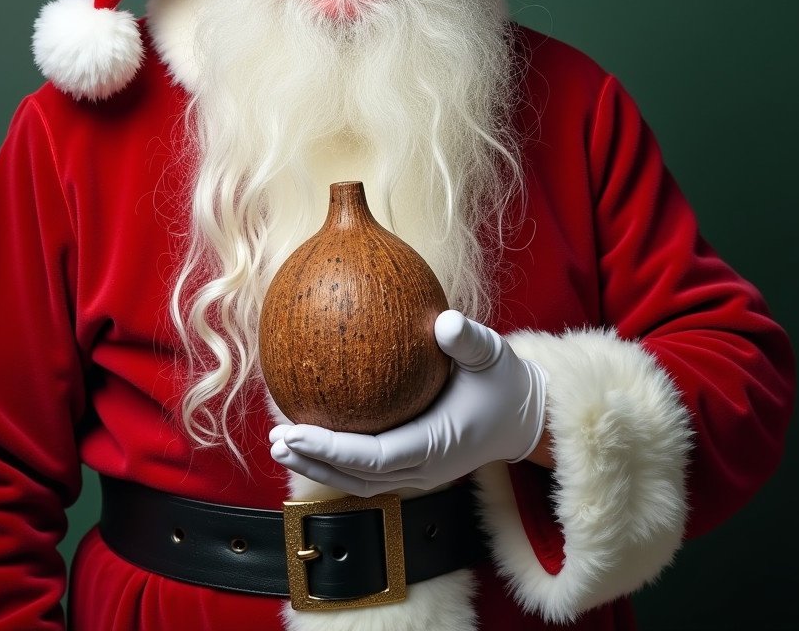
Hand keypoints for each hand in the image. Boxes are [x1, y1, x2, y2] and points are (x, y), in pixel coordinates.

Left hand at [269, 310, 546, 495]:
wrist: (523, 416)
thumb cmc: (503, 382)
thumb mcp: (492, 354)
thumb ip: (469, 340)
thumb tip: (444, 320)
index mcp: (435, 446)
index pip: (373, 458)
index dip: (332, 449)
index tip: (297, 431)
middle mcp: (422, 468)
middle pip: (355, 477)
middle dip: (312, 460)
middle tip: (276, 439)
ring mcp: (416, 472)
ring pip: (357, 479)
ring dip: (317, 463)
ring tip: (280, 441)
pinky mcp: (412, 465)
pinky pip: (366, 467)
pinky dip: (335, 456)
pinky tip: (310, 430)